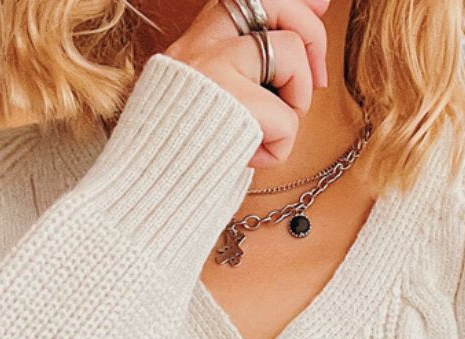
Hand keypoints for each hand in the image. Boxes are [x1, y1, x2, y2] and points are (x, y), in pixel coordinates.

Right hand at [164, 0, 332, 168]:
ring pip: (290, 50)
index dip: (291, 2)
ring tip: (273, 128)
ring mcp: (215, 70)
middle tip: (319, 77)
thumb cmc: (180, 159)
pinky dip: (280, 147)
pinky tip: (252, 158)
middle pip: (273, 0)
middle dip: (311, 33)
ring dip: (298, 96)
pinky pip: (287, 119)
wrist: (145, 193)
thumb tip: (298, 47)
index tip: (318, 8)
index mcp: (196, 43)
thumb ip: (239, 70)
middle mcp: (202, 45)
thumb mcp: (204, 101)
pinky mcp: (232, 105)